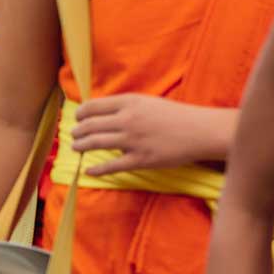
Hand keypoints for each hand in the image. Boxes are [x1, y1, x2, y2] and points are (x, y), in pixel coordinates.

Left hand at [72, 94, 227, 175]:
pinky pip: (112, 166)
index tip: (77, 118)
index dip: (81, 113)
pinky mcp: (140, 159)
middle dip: (78, 131)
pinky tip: (89, 170)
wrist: (199, 131)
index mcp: (129, 103)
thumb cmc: (175, 116)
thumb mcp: (147, 102)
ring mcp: (132, 140)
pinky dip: (97, 169)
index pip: (93, 106)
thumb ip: (125, 107)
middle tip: (74, 135)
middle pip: (90, 125)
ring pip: (96, 143)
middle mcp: (127, 120)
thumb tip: (103, 115)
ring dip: (81, 146)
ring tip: (76, 148)